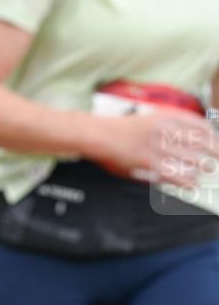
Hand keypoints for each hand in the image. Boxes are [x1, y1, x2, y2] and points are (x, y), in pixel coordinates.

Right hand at [89, 111, 218, 187]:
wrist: (97, 135)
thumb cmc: (117, 129)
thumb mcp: (147, 119)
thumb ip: (167, 125)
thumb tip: (187, 136)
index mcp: (166, 118)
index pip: (201, 126)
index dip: (213, 136)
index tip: (216, 142)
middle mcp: (166, 132)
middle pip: (202, 144)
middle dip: (214, 153)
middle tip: (217, 159)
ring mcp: (159, 149)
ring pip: (193, 161)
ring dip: (201, 168)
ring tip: (203, 172)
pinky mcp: (150, 165)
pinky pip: (177, 176)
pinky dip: (187, 182)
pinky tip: (191, 186)